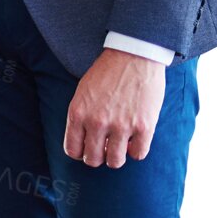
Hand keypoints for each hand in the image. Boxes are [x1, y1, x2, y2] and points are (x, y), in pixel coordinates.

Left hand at [64, 48, 165, 167]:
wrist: (132, 56)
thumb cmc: (106, 73)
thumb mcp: (82, 92)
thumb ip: (81, 117)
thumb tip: (83, 142)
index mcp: (78, 113)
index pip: (72, 150)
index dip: (80, 153)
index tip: (86, 149)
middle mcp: (96, 122)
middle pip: (93, 160)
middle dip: (97, 157)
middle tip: (104, 149)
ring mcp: (121, 126)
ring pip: (115, 161)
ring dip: (116, 157)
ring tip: (119, 146)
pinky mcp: (143, 127)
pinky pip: (138, 155)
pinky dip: (136, 151)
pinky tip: (135, 140)